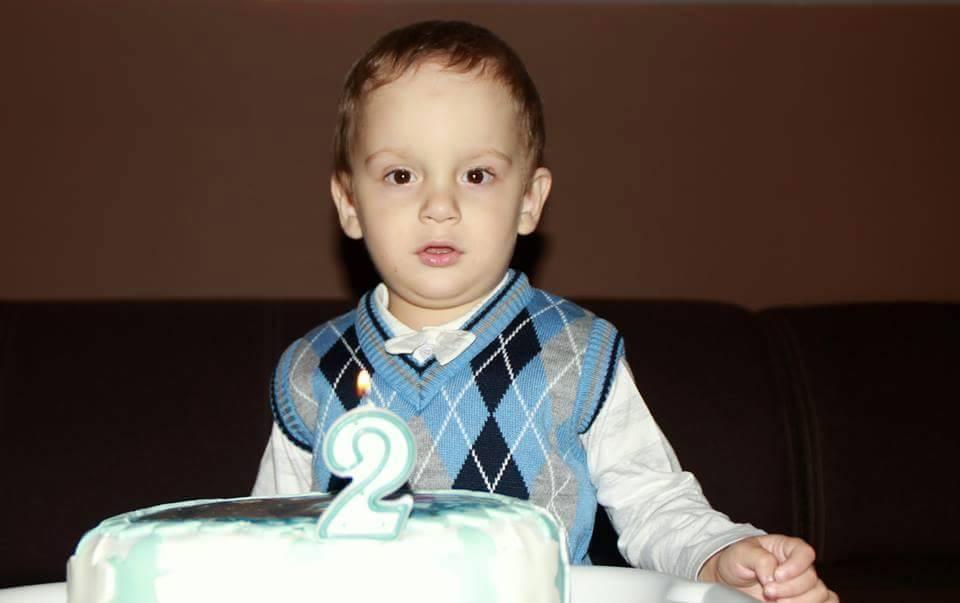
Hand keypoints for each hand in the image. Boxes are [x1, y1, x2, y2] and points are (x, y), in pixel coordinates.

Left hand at [698, 534, 838, 601]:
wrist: (731, 580)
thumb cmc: (738, 561)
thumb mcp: (741, 553)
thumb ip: (759, 559)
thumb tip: (772, 575)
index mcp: (788, 548)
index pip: (805, 553)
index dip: (795, 566)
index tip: (777, 576)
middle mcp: (801, 567)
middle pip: (812, 579)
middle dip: (790, 590)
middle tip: (768, 592)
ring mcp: (805, 586)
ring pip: (821, 595)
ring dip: (800, 602)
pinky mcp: (805, 601)